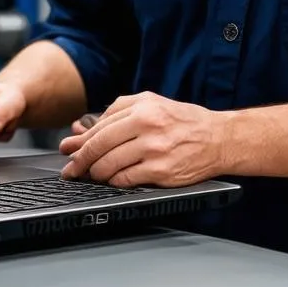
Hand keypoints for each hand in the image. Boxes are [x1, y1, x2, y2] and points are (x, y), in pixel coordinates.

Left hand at [59, 92, 225, 187]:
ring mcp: (154, 149)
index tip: (69, 150)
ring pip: (110, 165)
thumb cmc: (183, 121)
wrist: (218, 138)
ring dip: (96, 174)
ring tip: (94, 175)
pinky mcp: (160, 171)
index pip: (101, 126)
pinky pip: (126, 180)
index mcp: (143, 107)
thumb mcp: (153, 104)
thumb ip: (120, 111)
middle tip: (71, 169)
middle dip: (80, 161)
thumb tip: (86, 128)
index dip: (81, 141)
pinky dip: (115, 182)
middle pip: (100, 146)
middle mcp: (147, 125)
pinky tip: (114, 180)